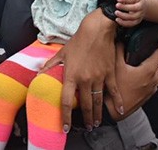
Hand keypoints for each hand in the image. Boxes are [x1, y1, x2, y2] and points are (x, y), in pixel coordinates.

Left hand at [41, 9, 121, 130]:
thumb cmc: (78, 41)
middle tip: (87, 127)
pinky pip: (113, 91)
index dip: (65, 116)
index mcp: (71, 75)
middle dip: (86, 118)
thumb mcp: (62, 53)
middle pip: (84, 105)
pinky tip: (118, 111)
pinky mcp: (109, 74)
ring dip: (97, 114)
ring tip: (96, 123)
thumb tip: (39, 73)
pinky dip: (117, 102)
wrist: (97, 31)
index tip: (66, 127)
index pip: (66, 101)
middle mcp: (85, 79)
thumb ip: (51, 65)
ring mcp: (98, 78)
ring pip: (98, 101)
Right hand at [104, 37, 157, 119]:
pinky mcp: (149, 94)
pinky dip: (153, 73)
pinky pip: (156, 81)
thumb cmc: (116, 90)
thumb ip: (119, 50)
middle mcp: (154, 79)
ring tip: (148, 57)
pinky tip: (142, 71)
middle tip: (154, 45)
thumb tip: (120, 40)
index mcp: (148, 70)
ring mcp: (152, 88)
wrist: (115, 110)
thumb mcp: (115, 66)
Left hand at [114, 0, 144, 27]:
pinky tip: (118, 20)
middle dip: (125, 7)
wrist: (143, 6)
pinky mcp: (137, 21)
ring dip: (123, 16)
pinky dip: (124, 23)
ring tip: (116, 13)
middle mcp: (140, 7)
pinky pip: (131, 24)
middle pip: (134, 8)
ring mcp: (139, 15)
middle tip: (117, 5)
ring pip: (133, 17)